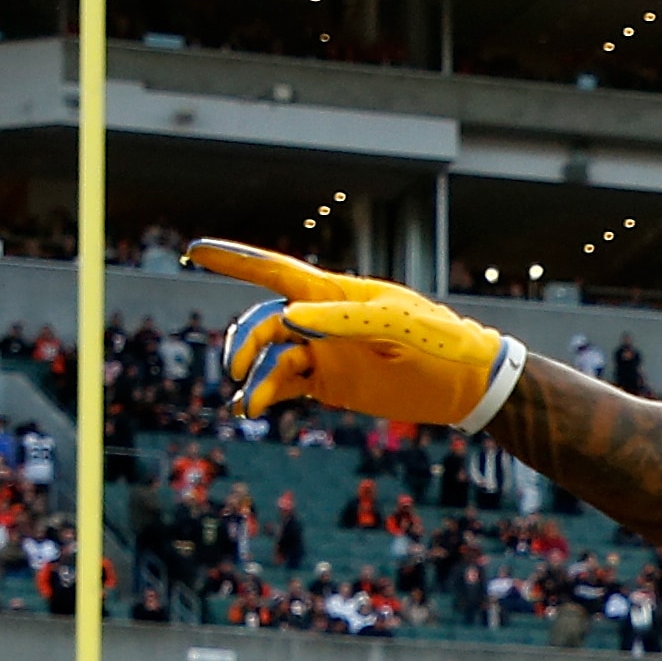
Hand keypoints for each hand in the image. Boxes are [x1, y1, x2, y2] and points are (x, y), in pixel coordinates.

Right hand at [183, 241, 525, 429]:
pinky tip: (250, 409)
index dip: (235, 261)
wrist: (467, 384)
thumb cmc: (439, 341)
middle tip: (239, 368)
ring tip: (249, 402)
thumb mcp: (395, 325)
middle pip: (264, 320)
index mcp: (337, 294)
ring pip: (270, 357)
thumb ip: (343, 318)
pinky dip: (265, 395)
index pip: (277, 271)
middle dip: (244, 340)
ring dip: (254, 375)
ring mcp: (323, 352)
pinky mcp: (329, 383)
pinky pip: (285, 385)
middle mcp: (322, 320)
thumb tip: (289, 317)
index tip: (194, 251)